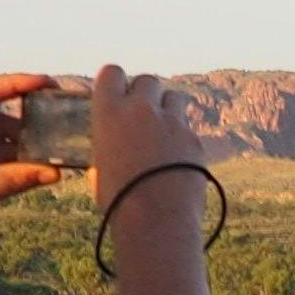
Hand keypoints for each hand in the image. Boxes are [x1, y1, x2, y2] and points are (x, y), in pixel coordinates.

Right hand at [91, 64, 205, 216]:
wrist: (155, 221)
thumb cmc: (119, 202)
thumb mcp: (100, 169)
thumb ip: (108, 146)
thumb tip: (113, 149)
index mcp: (108, 112)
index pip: (112, 72)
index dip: (118, 82)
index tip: (121, 94)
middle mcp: (140, 109)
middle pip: (148, 80)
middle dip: (148, 94)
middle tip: (145, 114)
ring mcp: (171, 122)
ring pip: (174, 97)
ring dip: (170, 107)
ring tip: (165, 130)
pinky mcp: (194, 139)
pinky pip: (189, 127)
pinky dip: (184, 137)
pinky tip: (179, 157)